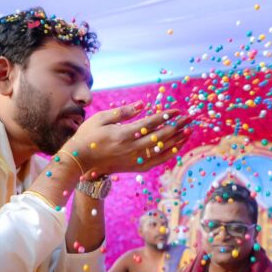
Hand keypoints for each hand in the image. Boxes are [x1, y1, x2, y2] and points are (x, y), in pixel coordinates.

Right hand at [64, 102, 191, 176]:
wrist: (80, 161)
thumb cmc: (88, 136)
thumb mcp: (101, 118)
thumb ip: (123, 111)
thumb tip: (143, 105)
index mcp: (124, 134)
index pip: (151, 123)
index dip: (166, 116)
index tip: (178, 110)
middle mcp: (132, 148)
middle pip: (161, 136)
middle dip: (178, 126)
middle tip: (190, 118)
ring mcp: (135, 159)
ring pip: (162, 150)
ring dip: (177, 140)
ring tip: (189, 131)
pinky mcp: (135, 167)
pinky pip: (158, 161)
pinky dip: (170, 154)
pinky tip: (178, 147)